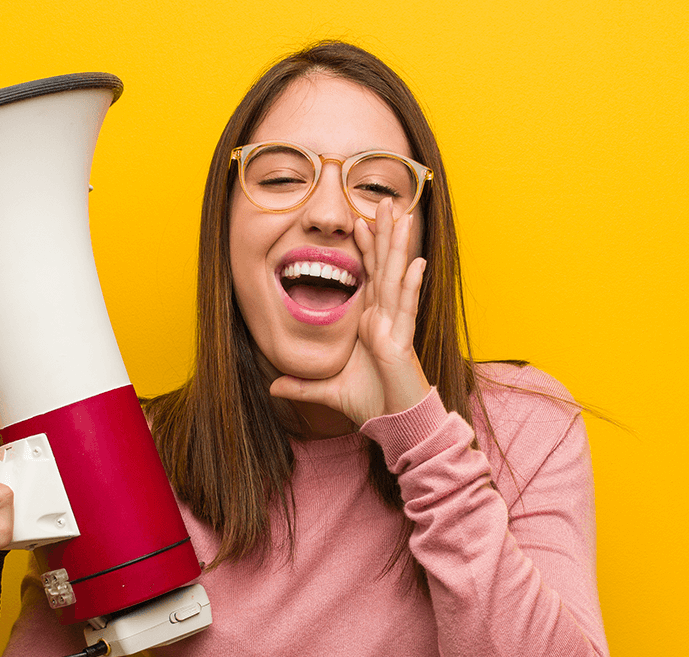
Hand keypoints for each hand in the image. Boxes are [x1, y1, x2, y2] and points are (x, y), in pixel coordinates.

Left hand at [268, 199, 431, 424]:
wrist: (393, 423)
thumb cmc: (370, 403)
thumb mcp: (326, 391)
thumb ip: (301, 386)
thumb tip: (272, 386)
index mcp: (371, 322)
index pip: (369, 276)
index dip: (366, 249)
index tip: (359, 222)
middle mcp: (385, 318)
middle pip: (385, 267)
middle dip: (385, 234)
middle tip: (388, 202)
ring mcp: (396, 326)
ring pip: (397, 278)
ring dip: (399, 246)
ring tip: (404, 216)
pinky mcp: (403, 341)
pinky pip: (407, 308)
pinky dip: (411, 284)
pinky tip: (416, 261)